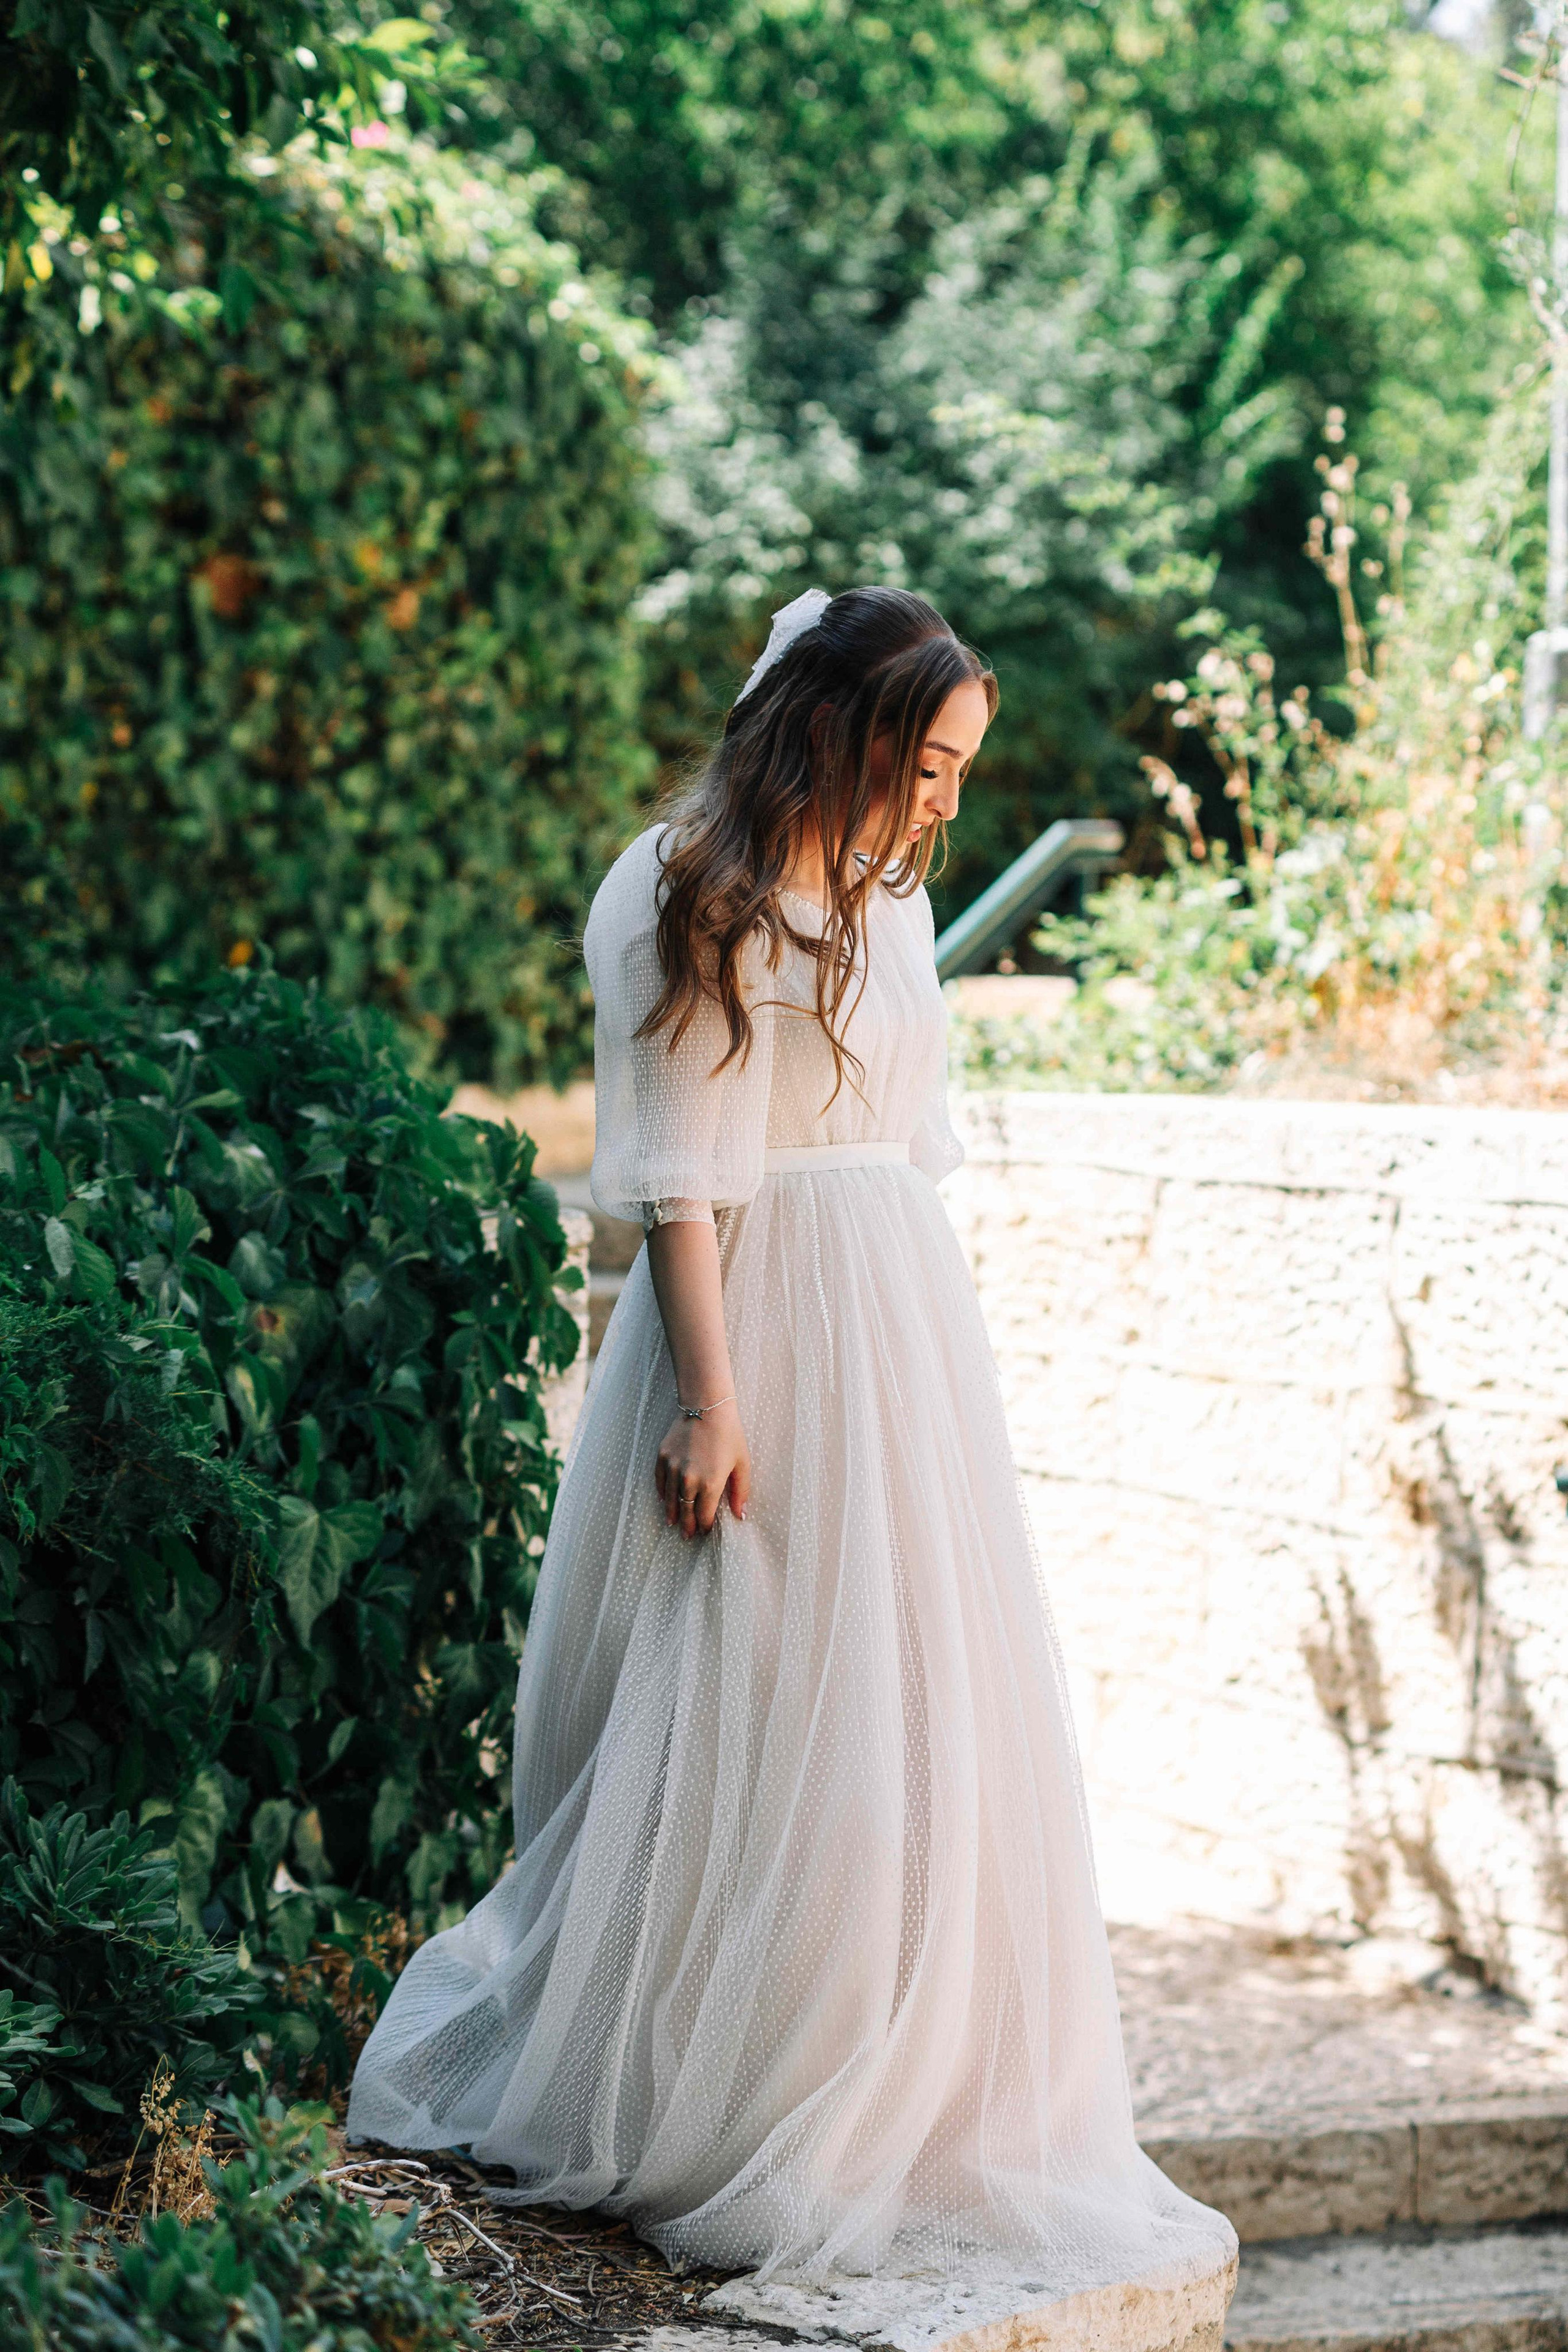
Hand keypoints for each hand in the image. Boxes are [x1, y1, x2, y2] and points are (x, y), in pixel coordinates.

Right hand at [655, 1400, 750, 1538]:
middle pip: (685, 1511)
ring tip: (673, 1524)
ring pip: (670, 1500)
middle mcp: (689, 1480)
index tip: (705, 1532)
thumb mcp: (742, 1463)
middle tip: (688, 1536)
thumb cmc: (729, 1435)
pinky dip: (662, 1493)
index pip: (704, 1515)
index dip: (704, 1527)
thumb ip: (740, 1492)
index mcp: (710, 1484)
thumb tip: (740, 1515)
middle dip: (688, 1526)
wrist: (707, 1407)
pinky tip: (665, 1500)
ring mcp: (673, 1469)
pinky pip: (660, 1482)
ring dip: (672, 1514)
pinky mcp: (663, 1457)